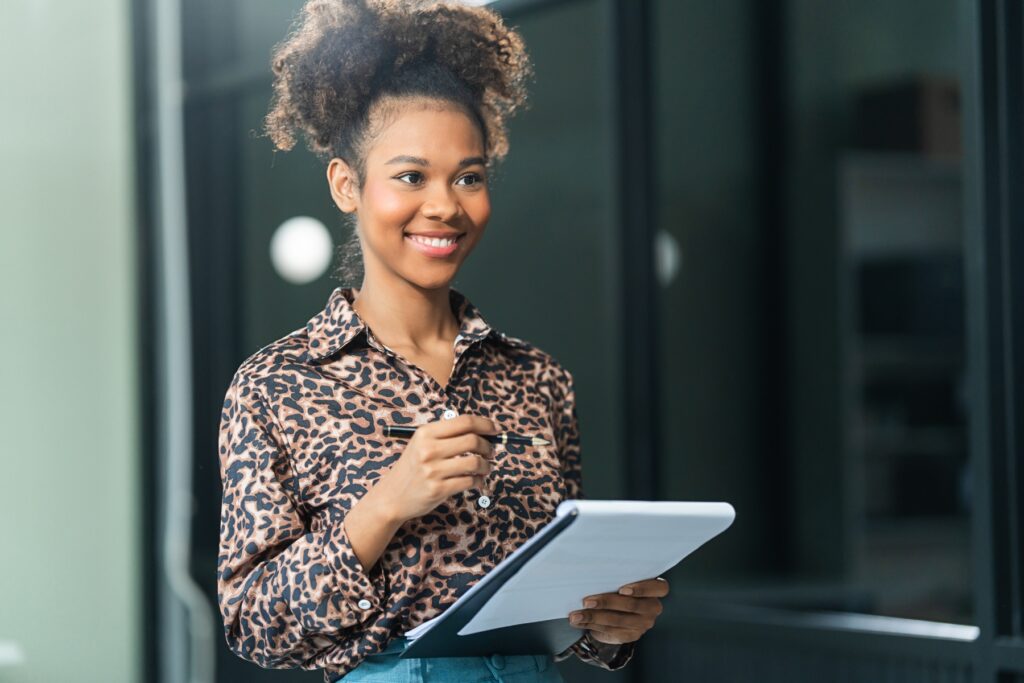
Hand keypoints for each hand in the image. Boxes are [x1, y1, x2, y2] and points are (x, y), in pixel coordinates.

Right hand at [372, 414, 498, 522]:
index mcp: (426, 433)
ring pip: (475, 462)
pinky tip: (475, 480)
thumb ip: (446, 435)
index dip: (485, 424)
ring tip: (485, 467)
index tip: (494, 430)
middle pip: (473, 440)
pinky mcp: (438, 490)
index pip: (464, 422)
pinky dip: (478, 481)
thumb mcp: (421, 443)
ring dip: (486, 465)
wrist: (391, 496)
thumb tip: (481, 430)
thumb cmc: (412, 468)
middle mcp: (428, 449)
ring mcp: (433, 470)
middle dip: (488, 446)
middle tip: (490, 451)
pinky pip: (469, 481)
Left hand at [567, 577, 668, 644]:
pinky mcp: (630, 635)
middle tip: (587, 601)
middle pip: (633, 605)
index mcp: (656, 589)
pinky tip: (579, 622)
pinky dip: (592, 626)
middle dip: (607, 602)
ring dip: (594, 617)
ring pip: (618, 620)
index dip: (642, 588)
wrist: (617, 609)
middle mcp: (653, 607)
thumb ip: (615, 574)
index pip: (659, 588)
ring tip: (576, 615)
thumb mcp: (620, 577)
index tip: (622, 589)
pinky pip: (611, 631)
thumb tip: (591, 566)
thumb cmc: (618, 585)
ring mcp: (643, 624)